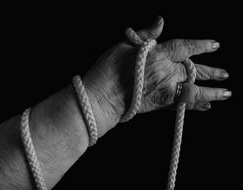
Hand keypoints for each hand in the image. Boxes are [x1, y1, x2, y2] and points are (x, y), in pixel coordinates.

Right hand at [83, 16, 230, 123]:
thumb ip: (145, 36)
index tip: (214, 45)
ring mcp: (164, 90)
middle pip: (193, 71)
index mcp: (157, 56)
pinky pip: (182, 105)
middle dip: (211, 72)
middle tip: (225, 74)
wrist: (101, 99)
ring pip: (194, 91)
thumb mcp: (123, 46)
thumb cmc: (108, 71)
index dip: (200, 45)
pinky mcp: (159, 104)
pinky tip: (205, 105)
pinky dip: (194, 105)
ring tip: (225, 93)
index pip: (184, 47)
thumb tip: (160, 21)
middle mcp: (165, 73)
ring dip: (211, 93)